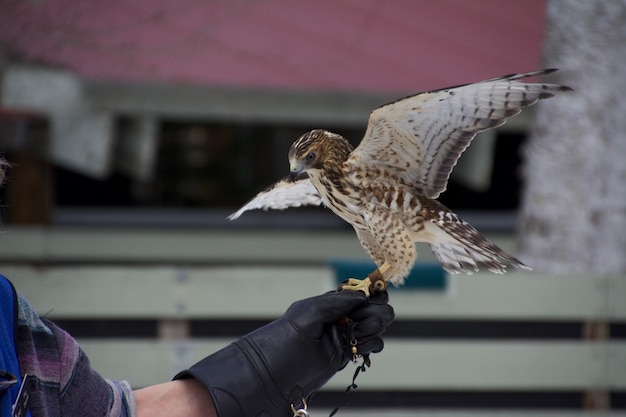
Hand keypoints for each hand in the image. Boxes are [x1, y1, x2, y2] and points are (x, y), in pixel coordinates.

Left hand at [175, 289, 393, 416]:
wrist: (273, 370)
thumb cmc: (286, 335)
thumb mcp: (312, 311)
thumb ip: (338, 302)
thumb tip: (363, 294)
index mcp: (330, 303)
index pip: (360, 292)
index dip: (372, 292)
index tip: (377, 295)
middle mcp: (339, 318)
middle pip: (371, 308)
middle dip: (375, 311)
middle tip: (369, 319)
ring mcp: (343, 337)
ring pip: (373, 327)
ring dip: (374, 327)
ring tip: (361, 333)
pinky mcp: (344, 355)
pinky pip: (369, 345)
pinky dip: (372, 344)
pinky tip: (362, 346)